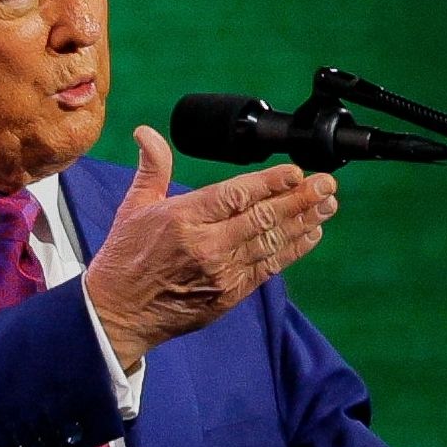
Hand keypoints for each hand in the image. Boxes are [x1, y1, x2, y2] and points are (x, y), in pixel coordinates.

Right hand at [86, 125, 337, 367]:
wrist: (119, 313)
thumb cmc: (124, 257)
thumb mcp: (133, 206)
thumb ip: (152, 167)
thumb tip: (147, 133)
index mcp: (183, 218)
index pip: (236, 195)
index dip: (270, 182)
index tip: (295, 171)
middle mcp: (206, 245)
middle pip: (263, 217)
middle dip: (300, 199)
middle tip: (326, 184)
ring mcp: (221, 272)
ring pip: (272, 242)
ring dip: (304, 222)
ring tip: (327, 204)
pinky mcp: (230, 294)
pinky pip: (268, 268)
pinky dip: (292, 250)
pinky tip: (310, 235)